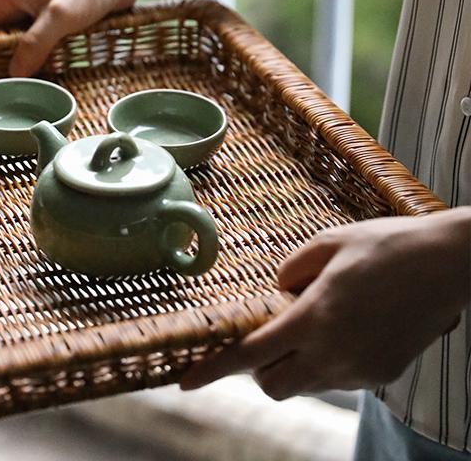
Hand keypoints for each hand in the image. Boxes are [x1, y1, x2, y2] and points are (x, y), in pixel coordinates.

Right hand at [0, 0, 142, 75]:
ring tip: (18, 94)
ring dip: (18, 66)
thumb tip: (12, 74)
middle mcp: (14, 4)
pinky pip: (36, 47)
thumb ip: (35, 44)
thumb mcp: (60, 16)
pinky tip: (43, 80)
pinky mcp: (51, 23)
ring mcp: (33, 14)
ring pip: (15, 47)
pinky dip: (37, 61)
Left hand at [179, 209, 470, 399]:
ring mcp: (360, 370)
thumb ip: (290, 271)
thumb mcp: (327, 243)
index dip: (213, 370)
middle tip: (265, 334)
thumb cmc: (385, 245)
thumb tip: (276, 293)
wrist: (448, 265)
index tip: (184, 381)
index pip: (251, 355)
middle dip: (258, 369)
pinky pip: (337, 379)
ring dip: (293, 363)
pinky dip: (324, 362)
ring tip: (313, 320)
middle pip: (273, 385)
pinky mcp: (382, 375)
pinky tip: (343, 327)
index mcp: (315, 318)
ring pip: (306, 384)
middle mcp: (335, 353)